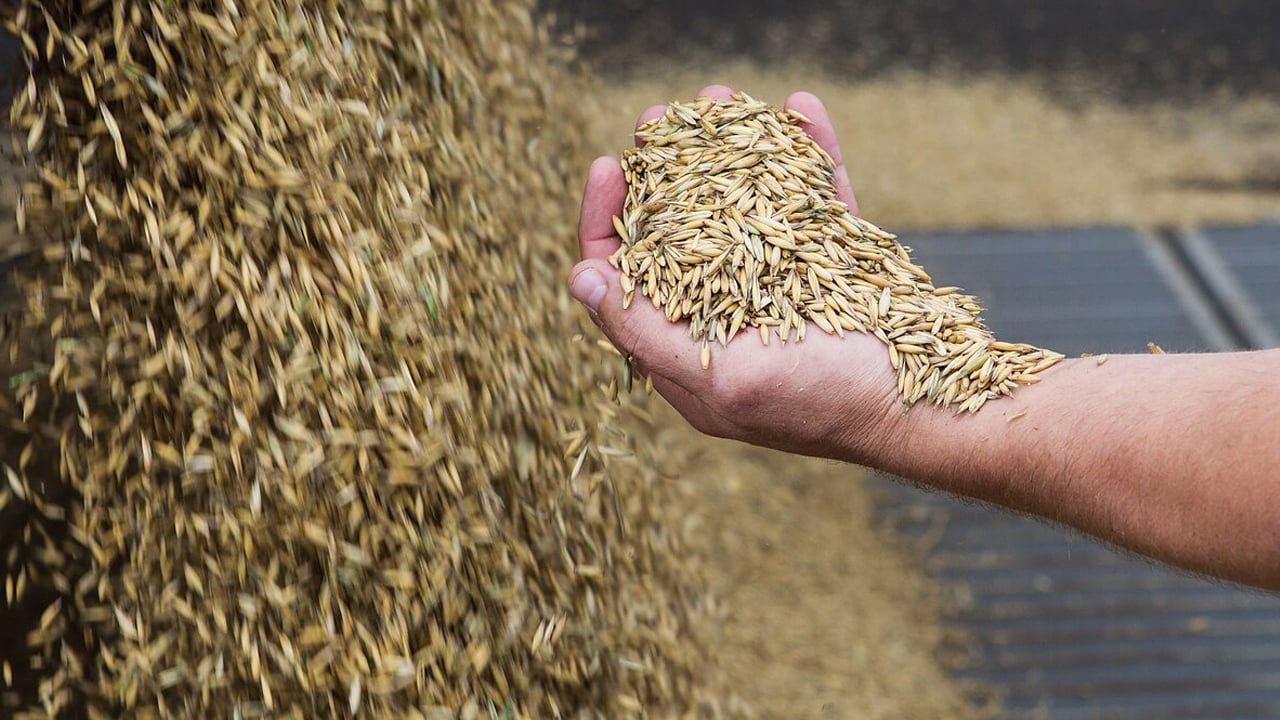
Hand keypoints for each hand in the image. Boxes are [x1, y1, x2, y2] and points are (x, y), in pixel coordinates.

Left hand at [568, 85, 905, 462]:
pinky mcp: (836, 265)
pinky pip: (813, 201)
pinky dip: (807, 155)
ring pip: (744, 208)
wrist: (937, 407)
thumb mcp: (726, 379)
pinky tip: (800, 108)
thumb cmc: (829, 405)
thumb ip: (647, 332)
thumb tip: (581, 277)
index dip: (608, 221)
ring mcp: (785, 287)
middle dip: (665, 172)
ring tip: (720, 98)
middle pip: (680, 236)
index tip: (609, 164)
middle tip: (659, 118)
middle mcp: (729, 319)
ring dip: (731, 151)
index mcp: (691, 356)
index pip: (627, 281)